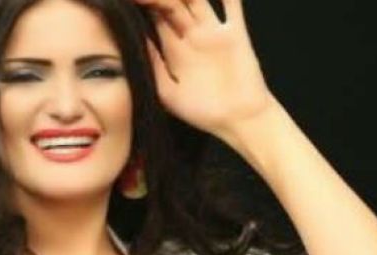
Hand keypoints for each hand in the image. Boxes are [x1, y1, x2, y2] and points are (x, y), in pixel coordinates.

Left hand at [135, 0, 276, 140]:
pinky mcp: (236, 34)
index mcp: (174, 49)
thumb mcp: (167, 92)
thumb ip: (153, 66)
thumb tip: (138, 41)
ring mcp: (214, 32)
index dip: (142, 3)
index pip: (154, 17)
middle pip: (172, 3)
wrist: (238, 121)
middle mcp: (192, 36)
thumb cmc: (202, 112)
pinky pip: (232, 6)